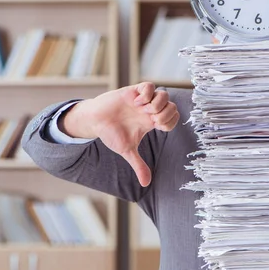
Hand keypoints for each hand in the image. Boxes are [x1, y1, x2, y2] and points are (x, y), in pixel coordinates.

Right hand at [61, 82, 178, 186]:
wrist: (95, 121)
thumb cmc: (111, 133)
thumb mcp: (127, 151)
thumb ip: (139, 165)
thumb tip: (146, 183)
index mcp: (152, 122)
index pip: (173, 118)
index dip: (170, 123)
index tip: (156, 128)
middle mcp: (150, 110)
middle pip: (172, 105)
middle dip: (165, 113)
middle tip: (152, 120)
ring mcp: (143, 99)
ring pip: (164, 94)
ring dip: (157, 104)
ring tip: (143, 111)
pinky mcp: (133, 91)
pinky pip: (148, 86)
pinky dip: (146, 95)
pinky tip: (136, 103)